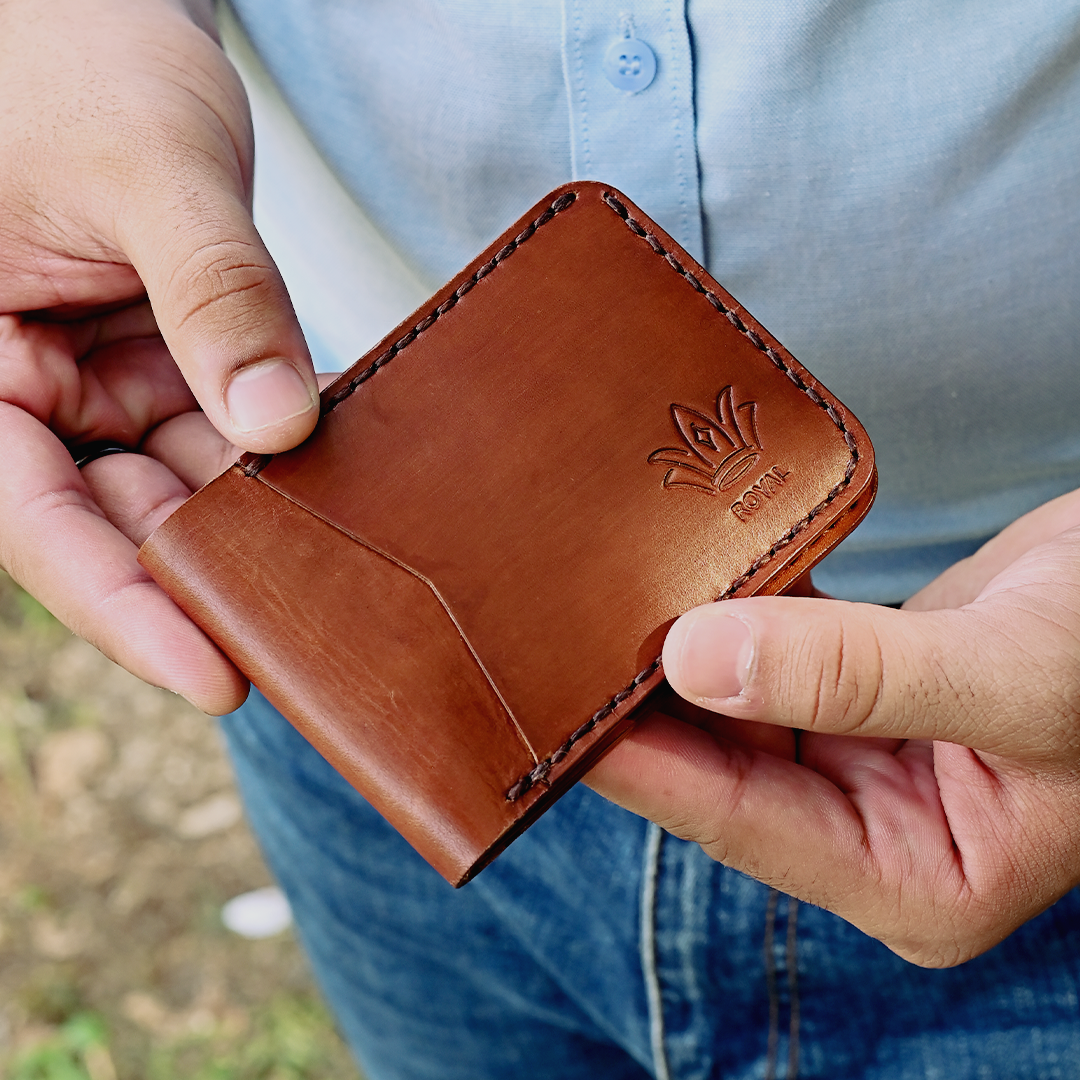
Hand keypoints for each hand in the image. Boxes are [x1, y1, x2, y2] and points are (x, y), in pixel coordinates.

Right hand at [0, 0, 319, 710]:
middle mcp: (25, 390)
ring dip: (258, 518)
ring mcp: (96, 382)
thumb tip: (278, 424)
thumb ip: (213, 294)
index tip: (218, 676)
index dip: (126, 610)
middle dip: (211, 578)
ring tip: (345, 561)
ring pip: (178, 487)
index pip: (38, 523)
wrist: (112, 19)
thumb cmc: (91, 58)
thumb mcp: (152, 171)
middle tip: (312, 639)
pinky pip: (218, 433)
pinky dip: (275, 454)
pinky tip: (338, 474)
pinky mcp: (160, 363)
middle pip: (115, 524)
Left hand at [587, 488, 1079, 965]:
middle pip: (727, 770)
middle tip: (557, 653)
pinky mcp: (860, 692)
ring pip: (740, 710)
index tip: (562, 714)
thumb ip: (858, 677)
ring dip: (682, 660)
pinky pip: (773, 658)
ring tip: (597, 611)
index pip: (742, 822)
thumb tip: (699, 661)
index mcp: (915, 878)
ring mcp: (865, 758)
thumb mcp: (1005, 676)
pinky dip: (730, 620)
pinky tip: (678, 584)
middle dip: (649, 716)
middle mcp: (877, 829)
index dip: (646, 767)